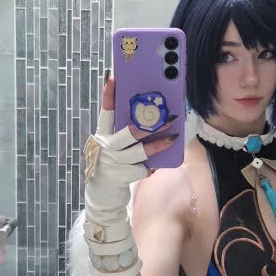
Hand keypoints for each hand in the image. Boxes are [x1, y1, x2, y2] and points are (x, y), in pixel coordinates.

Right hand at [83, 74, 177, 235]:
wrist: (102, 196)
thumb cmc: (111, 166)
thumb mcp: (112, 149)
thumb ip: (122, 136)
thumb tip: (146, 122)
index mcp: (102, 136)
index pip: (105, 113)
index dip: (109, 96)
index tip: (113, 79)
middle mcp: (106, 147)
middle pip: (130, 131)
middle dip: (151, 123)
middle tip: (168, 116)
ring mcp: (114, 162)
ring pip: (141, 151)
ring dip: (159, 144)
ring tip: (173, 138)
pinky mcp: (123, 176)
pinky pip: (143, 168)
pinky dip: (150, 168)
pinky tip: (150, 170)